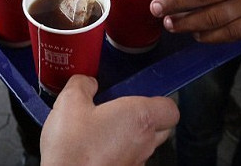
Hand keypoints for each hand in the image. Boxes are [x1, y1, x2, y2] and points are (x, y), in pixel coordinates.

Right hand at [40, 75, 177, 165]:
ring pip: (146, 145)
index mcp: (139, 117)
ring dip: (132, 136)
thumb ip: (82, 85)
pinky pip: (131, 159)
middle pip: (162, 128)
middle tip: (123, 109)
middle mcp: (145, 142)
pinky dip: (120, 152)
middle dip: (148, 117)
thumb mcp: (70, 103)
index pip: (171, 109)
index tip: (141, 95)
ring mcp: (136, 162)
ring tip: (106, 128)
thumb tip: (87, 82)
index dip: (159, 100)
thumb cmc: (73, 146)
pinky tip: (97, 147)